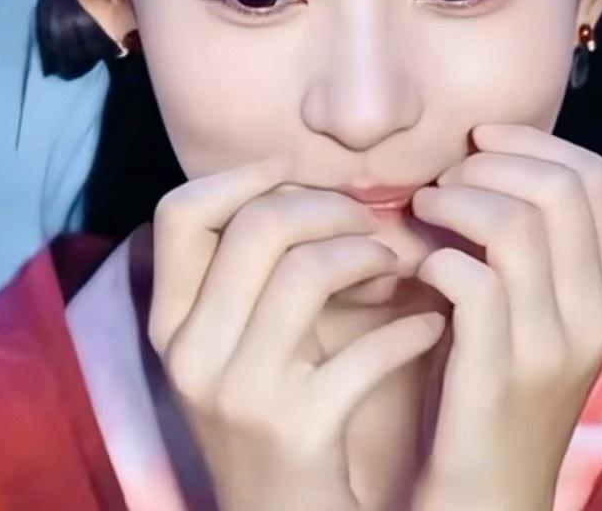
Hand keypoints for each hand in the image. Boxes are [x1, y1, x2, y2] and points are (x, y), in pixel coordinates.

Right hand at [147, 157, 447, 510]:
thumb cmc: (276, 420)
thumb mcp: (236, 348)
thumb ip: (249, 277)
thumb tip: (304, 188)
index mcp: (171, 325)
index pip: (179, 213)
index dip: (242, 176)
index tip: (295, 173)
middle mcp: (191, 354)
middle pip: (255, 226)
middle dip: (328, 208)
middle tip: (368, 223)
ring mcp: (240, 392)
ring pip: (307, 271)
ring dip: (369, 255)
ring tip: (398, 267)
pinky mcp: (296, 428)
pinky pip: (365, 350)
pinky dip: (410, 329)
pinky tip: (430, 326)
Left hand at [407, 124, 601, 510]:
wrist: (486, 501)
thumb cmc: (487, 397)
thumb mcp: (525, 316)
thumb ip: (523, 250)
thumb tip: (480, 165)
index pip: (595, 178)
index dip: (533, 143)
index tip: (479, 143)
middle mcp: (594, 315)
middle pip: (561, 188)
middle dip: (491, 164)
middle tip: (444, 182)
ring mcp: (553, 347)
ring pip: (518, 226)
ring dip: (457, 202)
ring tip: (421, 213)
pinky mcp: (501, 375)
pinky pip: (475, 282)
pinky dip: (437, 258)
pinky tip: (416, 270)